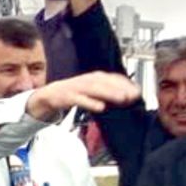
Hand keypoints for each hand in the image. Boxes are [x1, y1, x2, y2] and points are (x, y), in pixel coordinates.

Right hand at [25, 71, 139, 120]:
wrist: (47, 96)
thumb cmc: (72, 94)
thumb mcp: (91, 91)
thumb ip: (107, 92)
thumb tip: (129, 96)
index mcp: (93, 77)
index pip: (112, 77)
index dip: (126, 84)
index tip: (138, 92)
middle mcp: (85, 80)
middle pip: (105, 82)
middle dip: (120, 88)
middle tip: (134, 95)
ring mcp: (75, 88)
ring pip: (94, 89)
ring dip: (109, 93)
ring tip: (122, 99)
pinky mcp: (65, 97)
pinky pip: (79, 99)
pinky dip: (90, 102)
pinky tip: (101, 108)